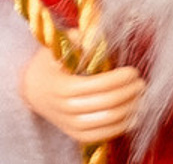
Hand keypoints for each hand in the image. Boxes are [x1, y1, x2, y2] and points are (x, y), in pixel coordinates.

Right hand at [21, 48, 144, 138]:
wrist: (31, 91)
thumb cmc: (46, 66)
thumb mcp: (53, 48)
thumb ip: (75, 40)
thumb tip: (96, 37)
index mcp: (61, 86)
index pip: (99, 84)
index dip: (119, 79)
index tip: (133, 72)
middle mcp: (67, 108)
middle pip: (108, 103)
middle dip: (129, 93)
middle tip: (141, 84)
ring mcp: (72, 125)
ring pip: (110, 120)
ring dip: (130, 109)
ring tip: (139, 98)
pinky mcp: (78, 135)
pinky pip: (106, 134)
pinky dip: (123, 125)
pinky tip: (132, 114)